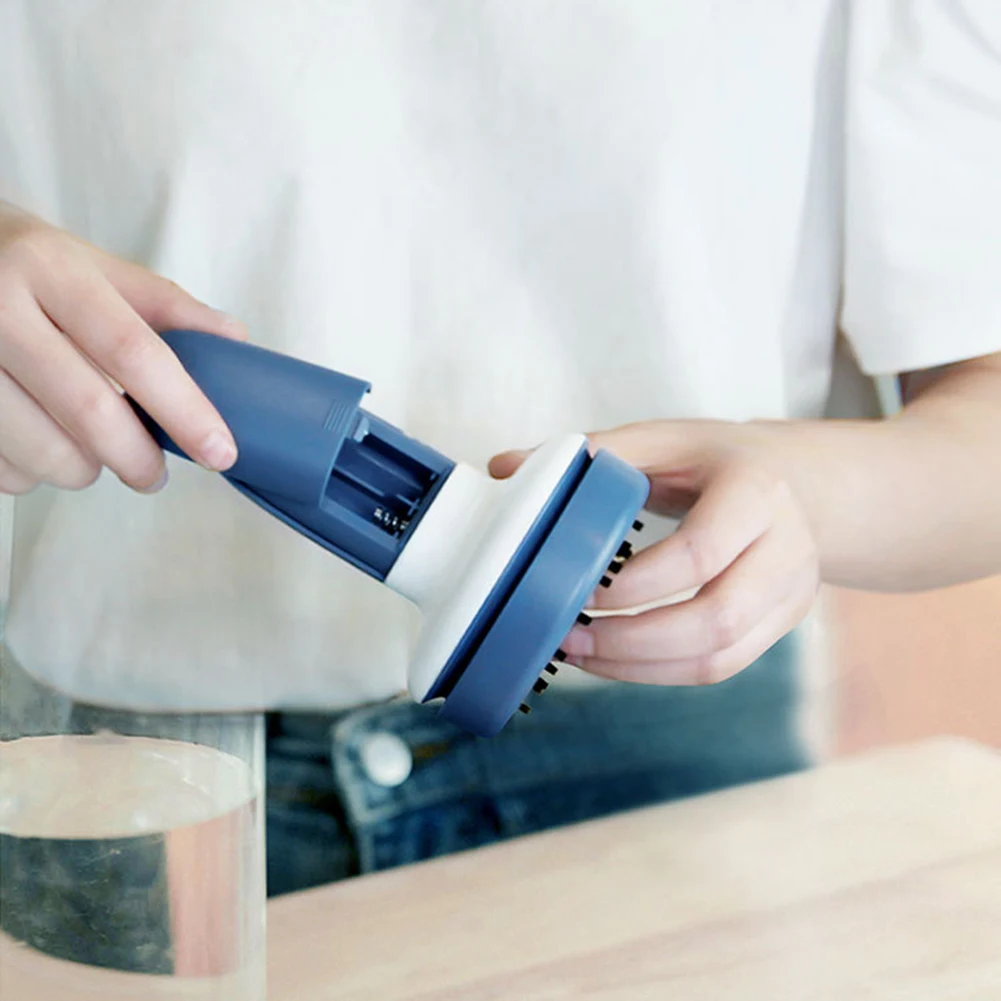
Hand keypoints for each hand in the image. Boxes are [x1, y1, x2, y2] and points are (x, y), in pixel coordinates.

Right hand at [0, 203, 244, 494]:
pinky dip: (32, 472)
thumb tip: (233, 339)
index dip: (183, 409)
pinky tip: (38, 441)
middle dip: (137, 459)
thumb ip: (161, 303)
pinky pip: (3, 469)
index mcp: (49, 270)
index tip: (219, 451)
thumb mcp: (89, 265)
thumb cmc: (24, 268)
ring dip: (83, 469)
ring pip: (44, 452)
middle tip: (154, 475)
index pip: (131, 350)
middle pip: (90, 411)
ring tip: (89, 450)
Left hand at [490, 421, 820, 685]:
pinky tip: (615, 661)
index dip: (636, 585)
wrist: (794, 482)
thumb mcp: (663, 440)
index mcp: (757, 488)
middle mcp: (787, 544)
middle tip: (569, 639)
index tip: (580, 592)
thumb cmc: (717, 459)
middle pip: (716, 618)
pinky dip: (662, 672)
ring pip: (720, 656)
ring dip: (641, 666)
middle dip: (632, 641)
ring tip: (580, 654)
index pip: (700, 551)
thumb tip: (504, 466)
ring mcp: (791, 591)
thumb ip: (593, 453)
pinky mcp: (779, 624)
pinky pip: (722, 666)